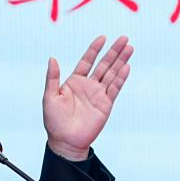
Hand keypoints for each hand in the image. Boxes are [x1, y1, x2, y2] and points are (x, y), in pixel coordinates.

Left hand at [42, 35, 133, 160]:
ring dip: (121, 61)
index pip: (87, 61)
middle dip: (114, 51)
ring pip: (112, 74)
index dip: (94, 49)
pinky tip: (127, 67)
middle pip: (104, 64)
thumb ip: (52, 78)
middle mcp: (88, 86)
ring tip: (130, 48)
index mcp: (74, 82)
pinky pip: (115, 88)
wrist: (65, 142)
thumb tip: (52, 58)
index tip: (103, 38)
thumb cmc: (54, 121)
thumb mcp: (49, 97)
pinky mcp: (105, 105)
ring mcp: (98, 95)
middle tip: (124, 38)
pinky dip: (121, 78)